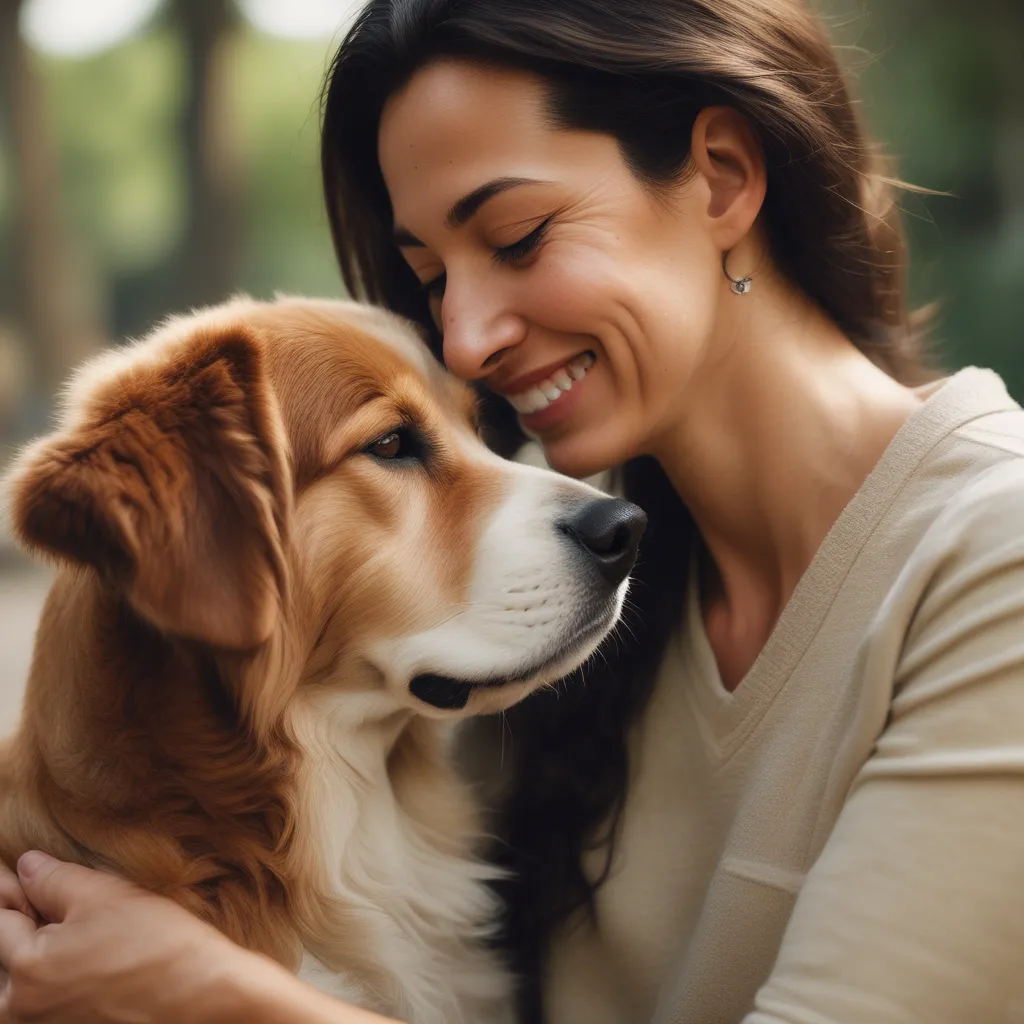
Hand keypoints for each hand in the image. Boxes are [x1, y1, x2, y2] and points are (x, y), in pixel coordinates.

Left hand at [0, 851, 252, 1022]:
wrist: (203, 996)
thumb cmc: (158, 945)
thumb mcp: (106, 895)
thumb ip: (55, 879)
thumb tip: (27, 866)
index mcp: (26, 969)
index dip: (8, 886)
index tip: (12, 871)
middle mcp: (23, 1009)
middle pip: (7, 953)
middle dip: (23, 921)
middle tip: (48, 896)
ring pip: (26, 979)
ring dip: (42, 948)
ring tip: (82, 927)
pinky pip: (51, 999)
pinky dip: (60, 974)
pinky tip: (95, 954)